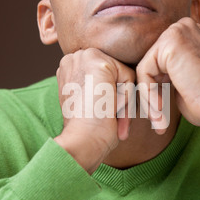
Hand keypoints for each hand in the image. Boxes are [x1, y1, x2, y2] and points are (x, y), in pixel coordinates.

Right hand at [54, 48, 134, 172]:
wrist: (82, 142)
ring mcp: (85, 57)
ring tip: (109, 116)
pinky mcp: (99, 62)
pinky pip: (129, 78)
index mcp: (70, 66)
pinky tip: (110, 108)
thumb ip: (99, 85)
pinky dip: (126, 99)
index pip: (107, 75)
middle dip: (118, 98)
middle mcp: (74, 57)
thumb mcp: (90, 100)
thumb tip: (118, 84)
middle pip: (117, 73)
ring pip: (124, 76)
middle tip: (109, 119)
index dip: (110, 98)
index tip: (103, 116)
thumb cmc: (87, 130)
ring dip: (123, 101)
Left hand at [136, 17, 199, 133]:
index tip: (160, 112)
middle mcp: (183, 27)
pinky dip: (148, 94)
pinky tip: (161, 108)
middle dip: (150, 93)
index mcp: (187, 35)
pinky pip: (144, 72)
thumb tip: (145, 76)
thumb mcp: (183, 79)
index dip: (155, 88)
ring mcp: (177, 32)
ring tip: (160, 119)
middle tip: (158, 120)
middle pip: (149, 64)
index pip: (156, 61)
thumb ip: (166, 71)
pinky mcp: (170, 42)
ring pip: (145, 69)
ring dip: (149, 98)